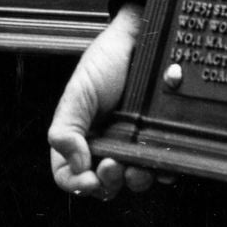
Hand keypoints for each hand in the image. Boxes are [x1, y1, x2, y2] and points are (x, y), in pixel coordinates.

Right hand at [49, 2, 155, 197]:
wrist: (140, 42)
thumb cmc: (105, 62)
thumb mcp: (78, 93)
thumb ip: (66, 129)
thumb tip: (75, 164)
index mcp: (76, 136)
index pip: (66, 174)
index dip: (75, 183)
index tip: (88, 179)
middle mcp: (102, 145)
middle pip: (100, 185)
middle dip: (107, 183)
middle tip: (112, 166)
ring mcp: (129, 145)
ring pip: (131, 182)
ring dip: (133, 181)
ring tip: (136, 166)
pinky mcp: (155, 142)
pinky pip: (159, 168)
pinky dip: (160, 172)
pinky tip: (159, 162)